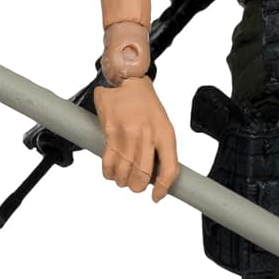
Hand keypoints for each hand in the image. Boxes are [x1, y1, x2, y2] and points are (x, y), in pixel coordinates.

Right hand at [93, 75, 179, 200]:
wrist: (127, 81)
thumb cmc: (146, 105)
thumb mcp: (163, 124)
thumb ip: (161, 148)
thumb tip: (158, 176)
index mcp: (165, 134)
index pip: (169, 170)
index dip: (163, 189)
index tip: (157, 197)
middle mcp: (148, 135)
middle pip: (143, 176)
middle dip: (138, 186)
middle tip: (135, 184)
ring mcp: (128, 135)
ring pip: (125, 173)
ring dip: (122, 181)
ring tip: (122, 177)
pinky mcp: (111, 133)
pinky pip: (109, 164)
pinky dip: (109, 173)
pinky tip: (112, 171)